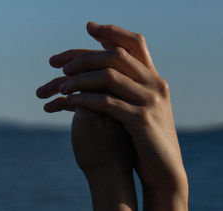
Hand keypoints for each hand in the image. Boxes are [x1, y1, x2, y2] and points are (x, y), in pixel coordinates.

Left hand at [37, 22, 187, 197]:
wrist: (165, 171)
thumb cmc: (147, 141)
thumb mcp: (141, 109)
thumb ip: (130, 88)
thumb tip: (108, 71)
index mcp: (155, 79)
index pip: (135, 43)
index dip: (112, 31)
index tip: (88, 27)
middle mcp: (155, 84)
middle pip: (115, 55)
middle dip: (82, 56)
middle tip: (56, 63)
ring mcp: (150, 101)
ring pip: (109, 76)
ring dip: (79, 78)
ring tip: (60, 85)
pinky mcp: (141, 120)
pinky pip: (107, 102)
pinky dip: (85, 99)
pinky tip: (69, 103)